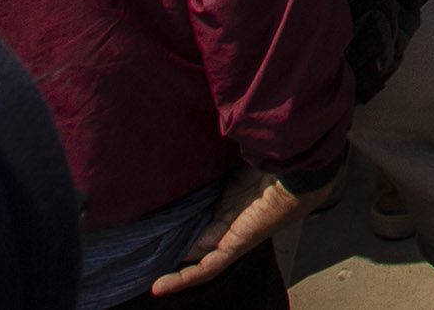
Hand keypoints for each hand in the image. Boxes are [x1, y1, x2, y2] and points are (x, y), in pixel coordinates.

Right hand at [149, 167, 323, 294]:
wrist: (298, 164)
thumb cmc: (269, 155)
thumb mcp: (229, 158)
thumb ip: (209, 160)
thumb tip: (184, 147)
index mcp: (228, 199)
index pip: (195, 216)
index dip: (174, 219)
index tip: (147, 217)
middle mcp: (229, 221)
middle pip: (192, 237)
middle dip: (168, 240)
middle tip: (135, 241)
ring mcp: (233, 235)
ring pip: (195, 254)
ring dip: (170, 260)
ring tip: (140, 266)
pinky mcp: (238, 245)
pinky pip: (208, 267)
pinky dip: (184, 278)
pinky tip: (160, 287)